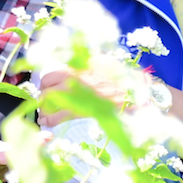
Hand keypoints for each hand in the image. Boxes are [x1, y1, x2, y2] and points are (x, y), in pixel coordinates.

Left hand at [37, 69, 182, 125]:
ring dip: (44, 109)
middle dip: (42, 96)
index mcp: (79, 66)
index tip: (47, 88)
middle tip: (45, 103)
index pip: (49, 74)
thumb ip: (87, 61)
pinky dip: (49, 120)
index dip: (45, 83)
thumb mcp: (104, 62)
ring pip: (48, 102)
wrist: (139, 93)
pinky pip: (57, 117)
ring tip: (44, 115)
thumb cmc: (124, 77)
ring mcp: (76, 95)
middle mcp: (74, 79)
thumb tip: (76, 59)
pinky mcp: (82, 111)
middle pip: (45, 88)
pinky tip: (47, 123)